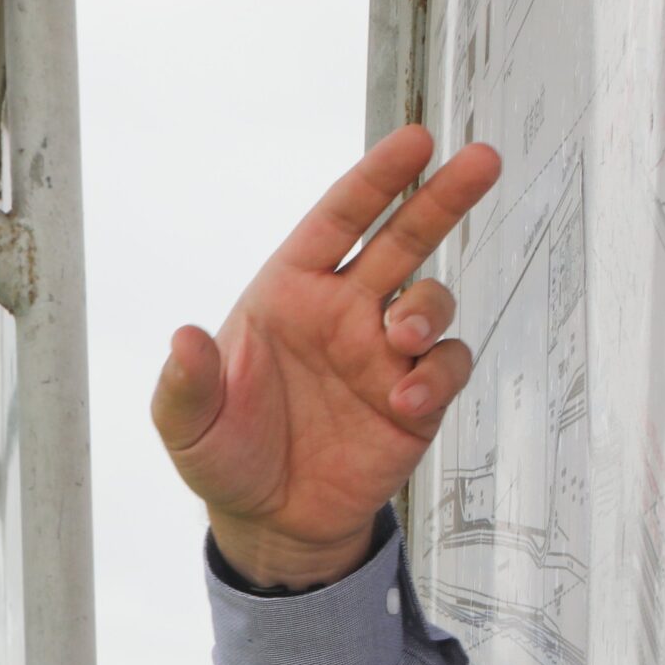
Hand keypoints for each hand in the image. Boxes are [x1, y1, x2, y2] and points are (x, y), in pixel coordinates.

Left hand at [152, 125, 501, 586]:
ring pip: (430, 300)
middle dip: (443, 197)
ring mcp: (383, 354)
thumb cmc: (225, 456)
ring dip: (426, 307)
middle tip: (481, 160)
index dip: (374, 180)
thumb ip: (187, 383)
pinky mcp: (415, 399)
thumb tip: (184, 340)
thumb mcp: (187, 424)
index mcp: (290, 293)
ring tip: (399, 339)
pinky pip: (445, 367)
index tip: (415, 141)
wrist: (269, 522)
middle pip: (405, 237)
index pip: (338, 220)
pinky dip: (436, 375)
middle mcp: (344, 311)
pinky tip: (406, 399)